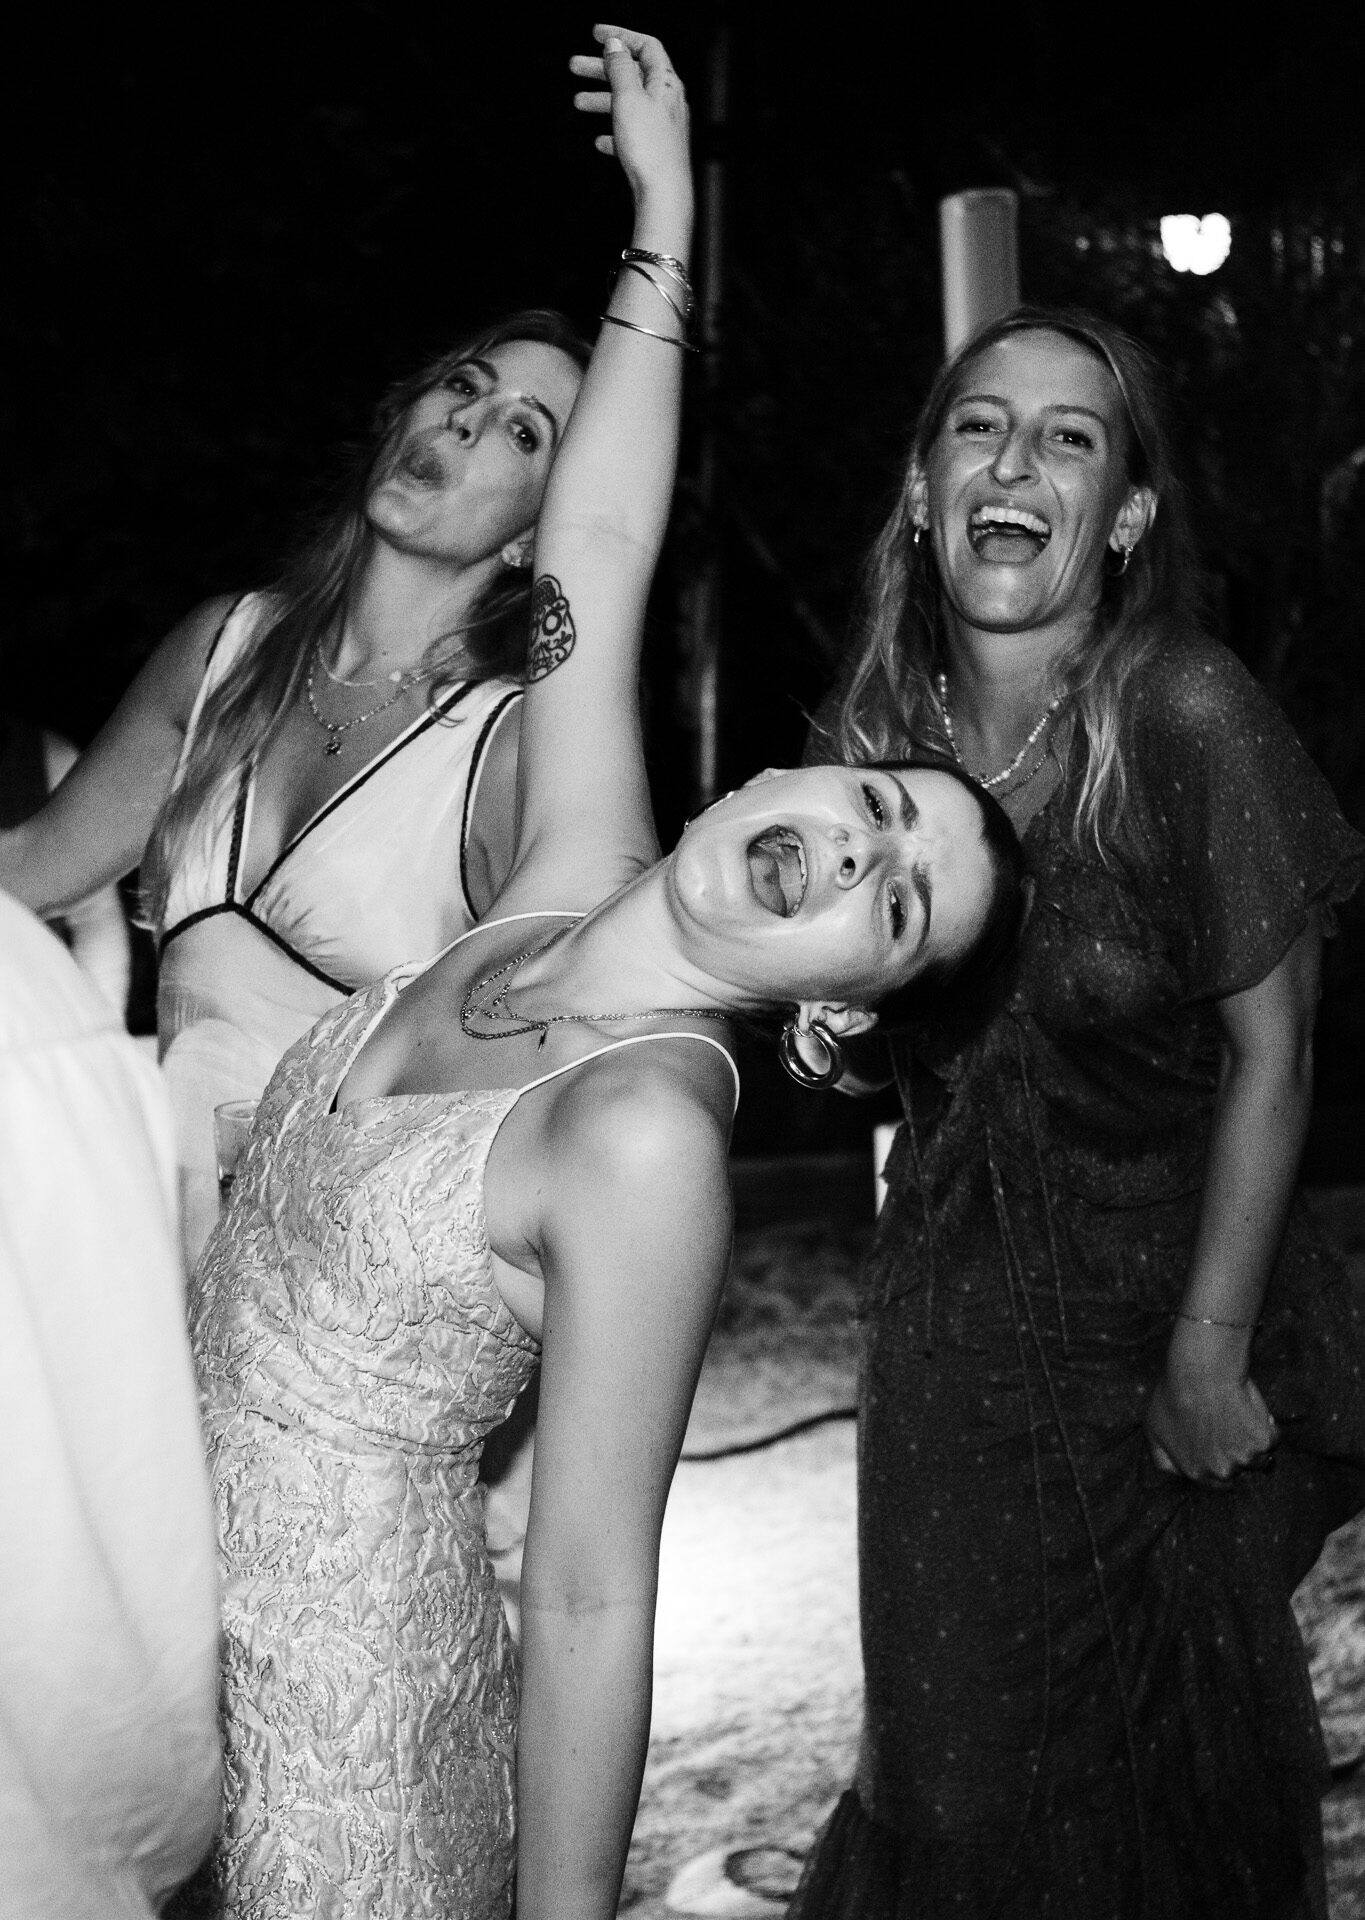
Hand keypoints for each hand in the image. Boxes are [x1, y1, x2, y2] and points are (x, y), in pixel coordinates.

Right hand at [570, 24, 690, 211]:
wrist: (663, 195)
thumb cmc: (649, 148)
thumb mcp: (628, 98)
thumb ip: (620, 68)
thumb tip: (615, 45)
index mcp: (665, 83)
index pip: (646, 46)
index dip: (621, 36)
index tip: (597, 34)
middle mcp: (667, 102)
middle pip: (633, 75)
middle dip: (602, 69)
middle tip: (575, 67)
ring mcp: (661, 127)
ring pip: (628, 104)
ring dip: (602, 100)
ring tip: (578, 102)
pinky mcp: (654, 150)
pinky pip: (631, 134)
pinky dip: (614, 132)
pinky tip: (601, 141)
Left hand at [1145, 1320, 1278, 1485]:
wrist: (1199, 1373)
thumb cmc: (1174, 1395)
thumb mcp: (1154, 1429)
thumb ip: (1164, 1458)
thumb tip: (1176, 1473)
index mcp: (1196, 1472)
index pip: (1217, 1482)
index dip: (1219, 1462)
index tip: (1220, 1444)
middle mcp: (1222, 1471)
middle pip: (1239, 1470)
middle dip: (1237, 1454)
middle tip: (1229, 1426)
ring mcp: (1245, 1458)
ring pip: (1261, 1459)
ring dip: (1255, 1444)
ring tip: (1240, 1417)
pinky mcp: (1264, 1440)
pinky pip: (1274, 1437)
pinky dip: (1268, 1425)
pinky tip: (1250, 1407)